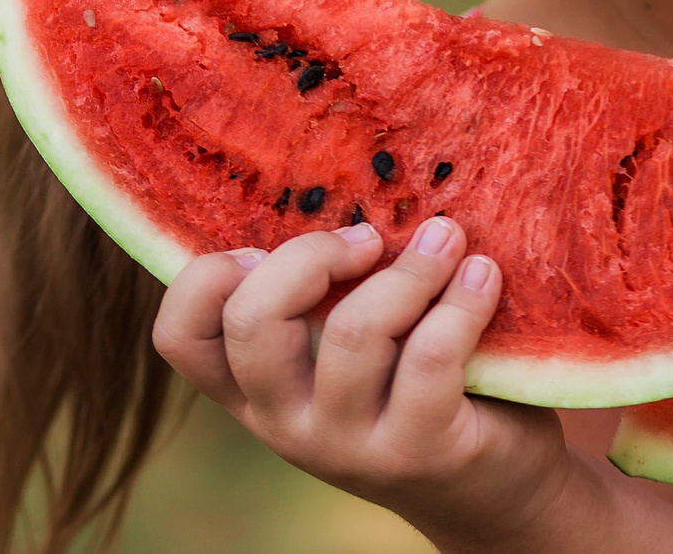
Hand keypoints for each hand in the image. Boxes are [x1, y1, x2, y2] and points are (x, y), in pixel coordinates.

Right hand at [152, 218, 577, 544]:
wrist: (493, 491)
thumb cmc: (415, 388)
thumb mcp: (352, 348)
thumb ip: (327, 295)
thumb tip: (349, 182)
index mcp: (253, 392)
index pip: (179, 337)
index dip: (206, 277)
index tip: (266, 243)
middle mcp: (284, 423)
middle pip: (253, 322)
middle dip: (311, 257)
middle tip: (368, 238)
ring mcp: (348, 445)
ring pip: (351, 333)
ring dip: (410, 269)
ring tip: (449, 239)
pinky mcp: (420, 452)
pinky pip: (430, 358)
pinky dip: (461, 301)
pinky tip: (483, 275)